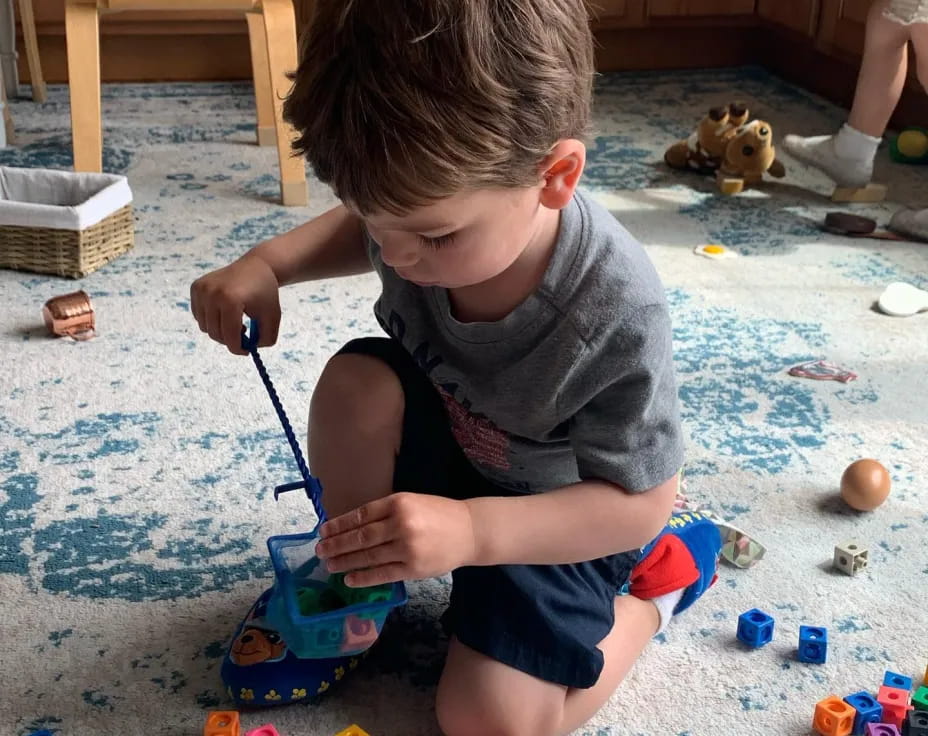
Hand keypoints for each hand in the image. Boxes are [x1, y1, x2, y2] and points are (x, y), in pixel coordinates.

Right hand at [190, 254, 280, 353]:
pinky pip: (199, 316)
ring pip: (205, 327)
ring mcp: (202, 289)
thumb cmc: (265, 293)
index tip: (247, 351)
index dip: (238, 349)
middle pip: (216, 334)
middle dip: (230, 340)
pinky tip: (225, 312)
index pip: (229, 336)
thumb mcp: (272, 318)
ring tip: (236, 321)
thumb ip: (265, 339)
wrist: (256, 266)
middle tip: (244, 334)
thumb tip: (248, 350)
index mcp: (231, 300)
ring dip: (220, 330)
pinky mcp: (196, 287)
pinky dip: (211, 320)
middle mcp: (212, 293)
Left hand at [315, 493, 476, 586]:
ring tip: (329, 564)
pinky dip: (363, 577)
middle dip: (337, 545)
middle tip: (319, 550)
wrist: (469, 531)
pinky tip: (349, 579)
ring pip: (368, 556)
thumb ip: (385, 513)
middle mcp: (401, 524)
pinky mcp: (413, 568)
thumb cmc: (438, 514)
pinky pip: (382, 574)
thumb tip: (351, 527)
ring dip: (345, 562)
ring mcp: (407, 548)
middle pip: (360, 537)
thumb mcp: (411, 502)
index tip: (323, 531)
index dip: (339, 525)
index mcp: (398, 503)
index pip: (361, 515)